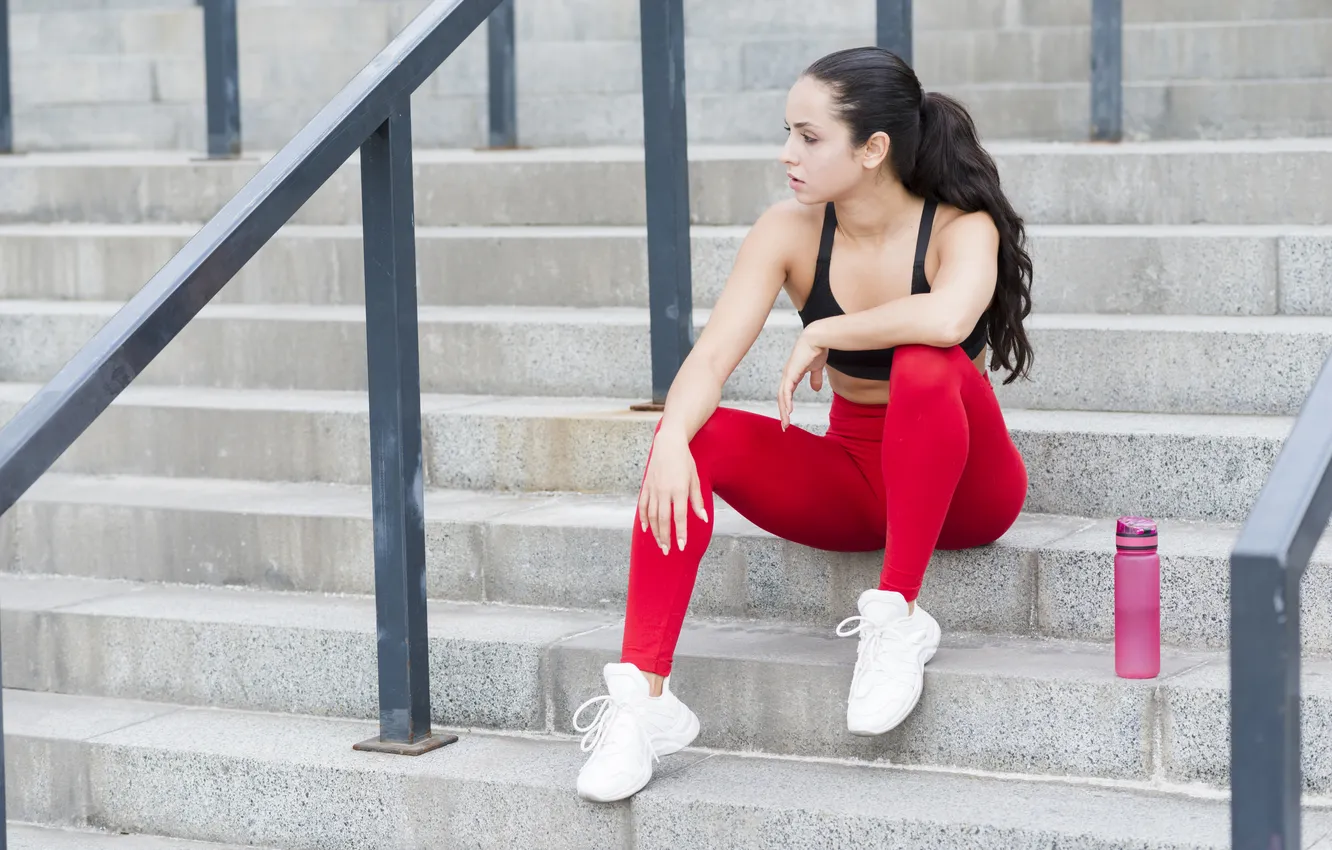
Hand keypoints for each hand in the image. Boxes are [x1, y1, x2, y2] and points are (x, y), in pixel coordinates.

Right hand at [637, 428, 708, 554]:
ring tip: (660, 543)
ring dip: (655, 532)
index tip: (681, 546)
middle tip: (668, 551)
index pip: (679, 517)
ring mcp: (653, 489)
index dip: (680, 533)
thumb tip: (703, 518)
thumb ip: (697, 501)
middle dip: (665, 537)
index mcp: (679, 490)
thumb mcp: (695, 479)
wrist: (668, 444)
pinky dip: (643, 518)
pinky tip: (647, 529)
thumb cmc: (685, 461)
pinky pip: (643, 506)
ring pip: (651, 516)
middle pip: (663, 520)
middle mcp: (664, 491)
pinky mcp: (646, 486)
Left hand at [778, 330, 828, 429]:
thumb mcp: (816, 368)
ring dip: (784, 411)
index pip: (786, 393)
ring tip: (785, 423)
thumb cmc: (817, 349)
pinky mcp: (791, 373)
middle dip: (783, 412)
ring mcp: (788, 374)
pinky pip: (787, 391)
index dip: (787, 406)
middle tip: (785, 426)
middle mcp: (787, 375)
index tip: (789, 417)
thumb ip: (815, 378)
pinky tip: (788, 411)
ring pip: (782, 396)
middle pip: (782, 398)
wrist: (818, 338)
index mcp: (792, 375)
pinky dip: (787, 402)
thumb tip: (816, 389)